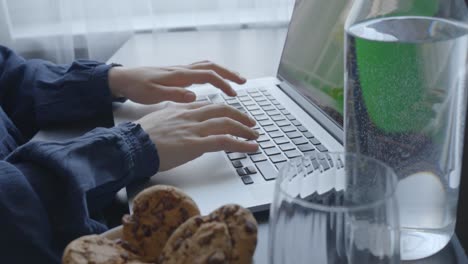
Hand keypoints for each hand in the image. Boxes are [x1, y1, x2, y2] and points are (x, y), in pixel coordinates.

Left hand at [108, 61, 245, 103]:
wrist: (124, 79)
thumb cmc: (138, 87)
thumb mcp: (153, 95)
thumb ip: (174, 95)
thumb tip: (194, 96)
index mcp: (180, 75)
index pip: (208, 76)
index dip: (223, 84)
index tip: (234, 94)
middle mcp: (182, 70)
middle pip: (211, 67)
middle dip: (229, 73)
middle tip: (243, 82)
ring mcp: (180, 71)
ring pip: (206, 67)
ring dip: (222, 72)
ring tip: (234, 81)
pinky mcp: (177, 74)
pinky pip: (199, 71)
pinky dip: (212, 74)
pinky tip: (214, 83)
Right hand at [134, 101, 258, 170]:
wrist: (131, 146)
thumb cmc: (140, 137)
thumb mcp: (158, 120)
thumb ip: (172, 118)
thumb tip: (179, 122)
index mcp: (182, 109)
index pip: (209, 106)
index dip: (225, 111)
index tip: (233, 116)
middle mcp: (190, 115)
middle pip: (222, 110)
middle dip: (240, 116)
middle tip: (251, 124)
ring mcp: (194, 129)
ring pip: (227, 123)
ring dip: (245, 129)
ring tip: (255, 136)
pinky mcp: (195, 144)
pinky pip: (224, 141)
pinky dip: (241, 144)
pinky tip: (252, 148)